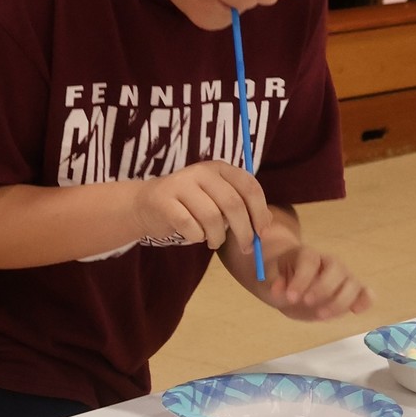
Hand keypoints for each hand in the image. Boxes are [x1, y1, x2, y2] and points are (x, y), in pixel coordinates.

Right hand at [131, 161, 270, 252]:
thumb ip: (242, 207)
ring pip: (212, 217)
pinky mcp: (164, 201)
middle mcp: (202, 171)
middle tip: (246, 248)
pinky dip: (197, 237)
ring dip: (218, 237)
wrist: (147, 204)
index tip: (262, 233)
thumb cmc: (190, 205)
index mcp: (220, 168)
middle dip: (244, 230)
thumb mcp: (218, 200)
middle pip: (233, 203)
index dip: (260, 211)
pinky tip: (195, 236)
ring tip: (214, 241)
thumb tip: (268, 224)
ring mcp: (181, 184)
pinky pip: (190, 226)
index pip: (249, 186)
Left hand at [265, 245, 372, 320]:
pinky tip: (356, 310)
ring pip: (352, 282)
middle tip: (306, 303)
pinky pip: (365, 293)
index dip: (301, 279)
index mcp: (306, 254)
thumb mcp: (268, 278)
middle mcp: (327, 262)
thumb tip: (278, 291)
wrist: (288, 283)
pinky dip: (365, 301)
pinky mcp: (349, 293)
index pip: (309, 261)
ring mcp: (341, 277)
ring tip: (321, 315)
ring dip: (340, 301)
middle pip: (336, 268)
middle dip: (323, 288)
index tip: (289, 297)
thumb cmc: (278, 276)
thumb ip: (273, 282)